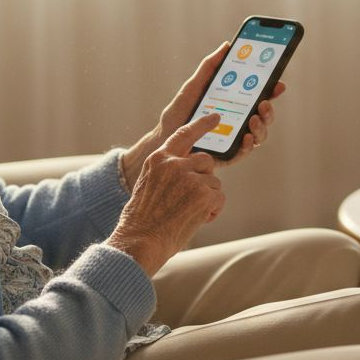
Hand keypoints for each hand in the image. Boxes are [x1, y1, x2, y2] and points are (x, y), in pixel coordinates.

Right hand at [106, 113, 225, 275]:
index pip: (184, 134)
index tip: (215, 117)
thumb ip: (166, 173)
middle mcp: (175, 164)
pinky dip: (212, 211)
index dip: (202, 124)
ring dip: (207, 198)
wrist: (140, 242)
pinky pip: (219, 198)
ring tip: (188, 214)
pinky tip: (196, 220)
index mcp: (159, 159)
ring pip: (214, 182)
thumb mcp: (147, 186)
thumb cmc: (141, 221)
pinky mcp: (204, 194)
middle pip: (205, 160)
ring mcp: (190, 177)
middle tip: (194, 198)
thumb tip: (188, 172)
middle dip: (205, 177)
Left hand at [120, 41, 286, 188]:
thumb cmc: (178, 113)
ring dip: (262, 126)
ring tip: (254, 119)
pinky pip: (244, 152)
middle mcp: (238, 122)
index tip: (278, 83)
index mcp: (233, 105)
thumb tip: (226, 46)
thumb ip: (209, 67)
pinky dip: (249, 145)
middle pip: (263, 116)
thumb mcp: (193, 87)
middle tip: (263, 103)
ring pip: (259, 134)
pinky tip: (247, 137)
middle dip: (269, 109)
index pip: (258, 97)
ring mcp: (235, 139)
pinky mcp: (228, 155)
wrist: (164, 140)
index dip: (271, 90)